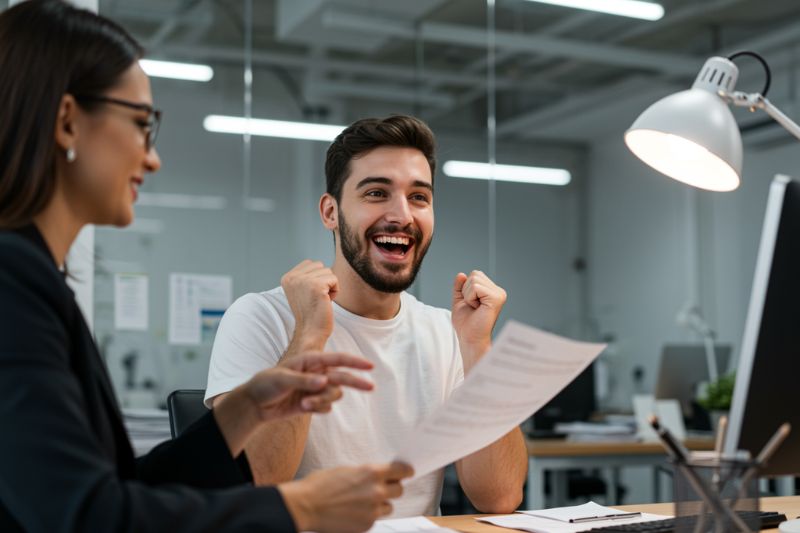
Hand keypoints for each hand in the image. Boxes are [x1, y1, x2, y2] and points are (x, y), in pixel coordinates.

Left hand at [247, 352, 373, 421]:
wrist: (256, 404)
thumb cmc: (266, 384)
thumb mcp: (282, 379)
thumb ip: (304, 381)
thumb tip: (324, 381)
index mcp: (311, 361)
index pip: (337, 359)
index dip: (354, 362)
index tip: (370, 366)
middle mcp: (317, 373)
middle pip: (343, 377)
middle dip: (357, 382)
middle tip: (371, 387)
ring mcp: (316, 389)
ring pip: (334, 395)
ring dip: (324, 401)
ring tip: (306, 404)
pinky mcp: (313, 403)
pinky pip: (326, 408)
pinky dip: (318, 409)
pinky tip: (304, 408)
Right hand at [278, 462, 413, 532]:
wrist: (306, 506)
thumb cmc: (321, 485)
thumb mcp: (347, 471)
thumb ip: (366, 474)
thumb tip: (377, 477)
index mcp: (372, 472)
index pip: (401, 471)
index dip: (405, 472)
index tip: (407, 473)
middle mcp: (377, 491)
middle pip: (399, 490)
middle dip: (392, 488)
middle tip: (381, 488)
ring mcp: (373, 510)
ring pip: (388, 507)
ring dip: (380, 504)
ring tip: (363, 502)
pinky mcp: (367, 525)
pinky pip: (375, 519)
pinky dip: (368, 516)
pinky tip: (353, 512)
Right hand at [281, 260, 338, 350]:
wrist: (311, 331)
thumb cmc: (310, 313)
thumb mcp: (301, 290)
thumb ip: (305, 276)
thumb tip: (318, 265)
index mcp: (287, 277)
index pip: (310, 263)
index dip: (316, 278)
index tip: (310, 295)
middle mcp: (293, 277)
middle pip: (320, 266)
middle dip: (323, 281)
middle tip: (316, 298)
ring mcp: (303, 281)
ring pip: (328, 271)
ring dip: (329, 286)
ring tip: (320, 300)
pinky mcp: (316, 286)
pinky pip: (335, 279)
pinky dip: (335, 291)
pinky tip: (326, 302)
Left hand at [451, 271, 506, 365]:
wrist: (470, 338)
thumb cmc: (466, 324)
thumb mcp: (459, 300)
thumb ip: (460, 286)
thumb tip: (461, 274)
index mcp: (492, 291)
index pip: (475, 274)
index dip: (466, 288)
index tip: (471, 303)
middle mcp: (498, 291)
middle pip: (475, 274)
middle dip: (466, 290)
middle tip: (472, 306)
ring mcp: (499, 294)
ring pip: (474, 279)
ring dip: (468, 295)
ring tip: (475, 307)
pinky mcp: (496, 298)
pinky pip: (476, 287)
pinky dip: (470, 298)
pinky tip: (477, 308)